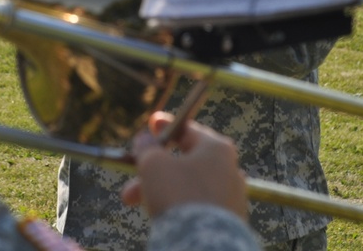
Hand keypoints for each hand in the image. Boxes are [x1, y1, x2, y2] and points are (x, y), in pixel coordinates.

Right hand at [121, 112, 247, 219]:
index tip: (150, 123)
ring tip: (134, 201)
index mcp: (217, 148)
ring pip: (188, 185)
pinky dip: (178, 205)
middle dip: (153, 170)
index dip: (165, 126)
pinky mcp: (229, 218)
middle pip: (185, 162)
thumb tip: (144, 139)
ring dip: (160, 189)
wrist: (202, 240)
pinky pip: (198, 204)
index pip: (188, 130)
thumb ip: (147, 147)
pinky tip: (162, 214)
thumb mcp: (154, 164)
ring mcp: (232, 195)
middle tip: (131, 180)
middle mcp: (230, 168)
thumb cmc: (178, 194)